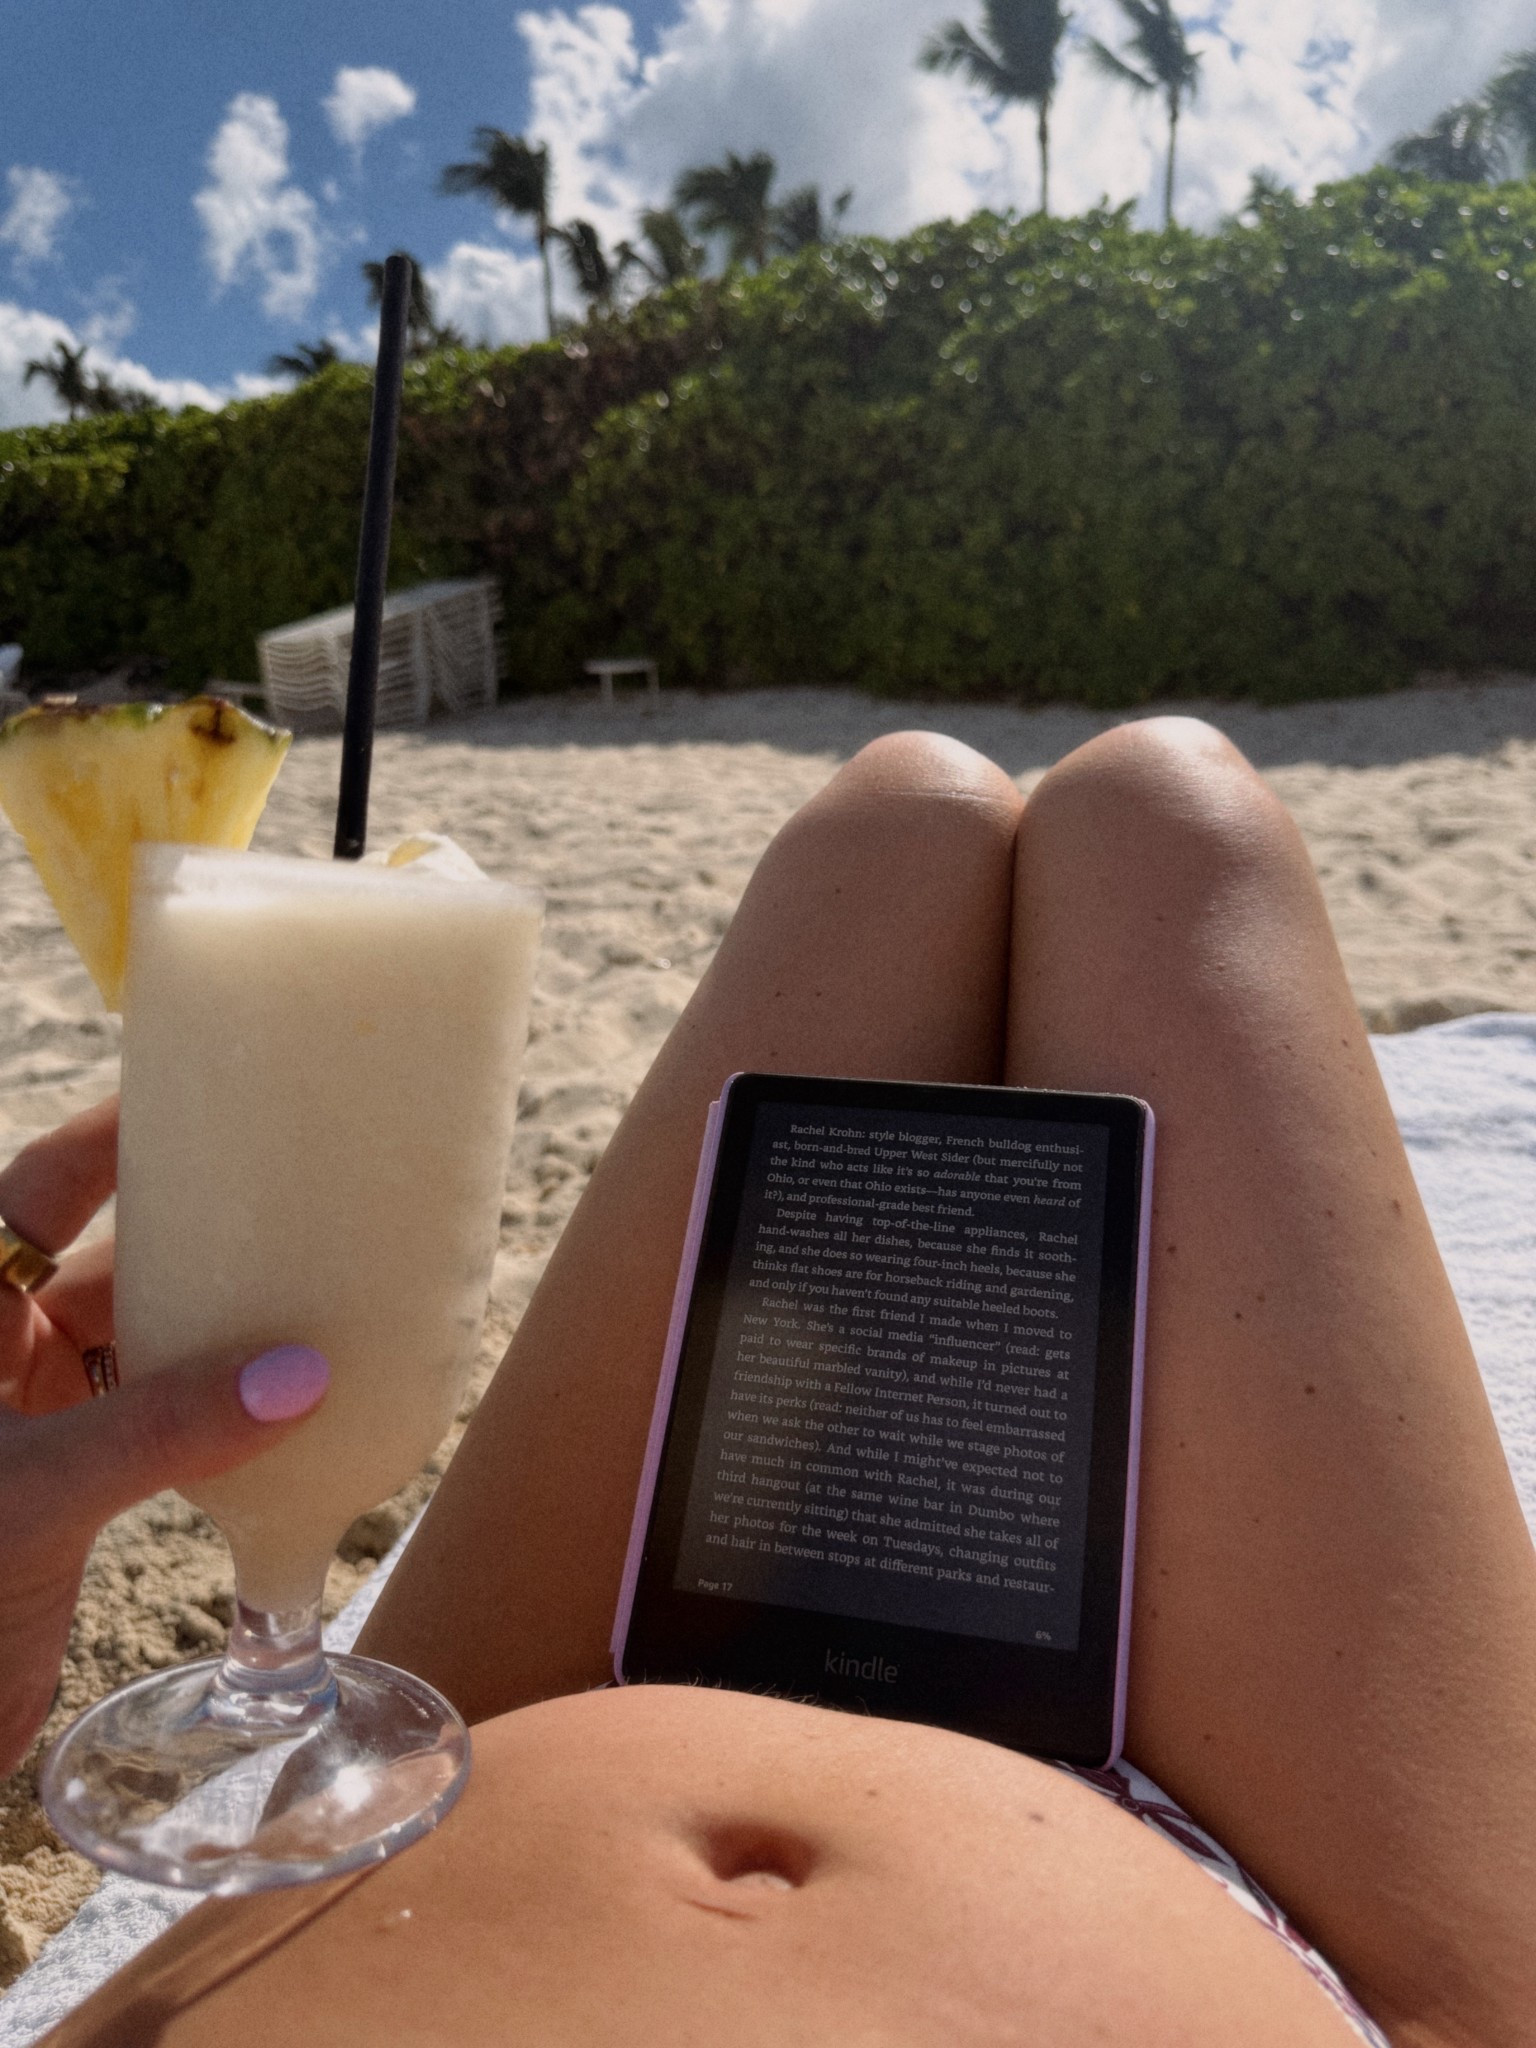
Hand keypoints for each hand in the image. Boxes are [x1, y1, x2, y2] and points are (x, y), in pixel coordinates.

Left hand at [0, 1100, 329, 1775]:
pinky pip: (154, 1408)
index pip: (35, 1187)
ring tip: (313, 1283)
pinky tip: (284, 1390)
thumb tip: (307, 1373)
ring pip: (136, 1333)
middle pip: (104, 1253)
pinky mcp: (66, 1478)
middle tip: (297, 1188)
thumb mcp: (33, 1497)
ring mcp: (28, 1413)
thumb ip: (166, 1431)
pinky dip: (214, 1398)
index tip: (211, 1087)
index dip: (116, 1133)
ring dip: (214, 1319)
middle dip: (195, 1226)